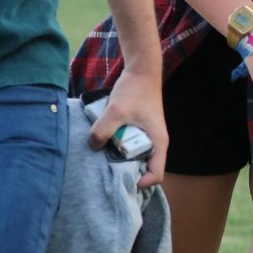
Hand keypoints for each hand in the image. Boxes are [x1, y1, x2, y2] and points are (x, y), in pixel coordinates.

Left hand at [87, 67, 167, 188]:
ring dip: (121, 159)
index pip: (157, 174)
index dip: (142, 182)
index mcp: (158, 142)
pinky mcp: (139, 130)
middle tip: (109, 171)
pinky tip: (105, 143)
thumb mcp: (116, 110)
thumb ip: (103, 130)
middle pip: (145, 168)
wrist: (140, 70)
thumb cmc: (134, 90)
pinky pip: (130, 146)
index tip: (123, 178)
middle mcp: (156, 142)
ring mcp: (148, 136)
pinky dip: (119, 148)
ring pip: (136, 157)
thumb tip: (93, 146)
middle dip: (128, 172)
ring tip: (104, 157)